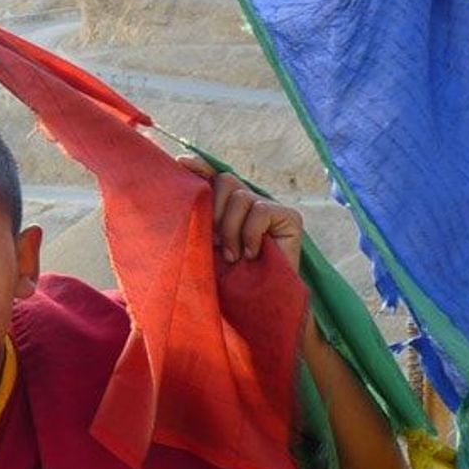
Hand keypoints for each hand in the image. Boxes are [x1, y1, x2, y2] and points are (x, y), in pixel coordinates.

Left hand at [177, 154, 303, 269]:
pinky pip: (260, 210)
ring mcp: (270, 208)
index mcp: (227, 207)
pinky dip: (250, 234)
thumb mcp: (205, 247)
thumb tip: (180, 190)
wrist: (259, 304)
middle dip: (214, 211)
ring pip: (240, 196)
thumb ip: (198, 221)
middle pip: (226, 181)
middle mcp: (249, 202)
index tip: (180, 164)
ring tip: (232, 256)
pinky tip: (251, 254)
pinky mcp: (288, 217)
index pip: (214, 177)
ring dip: (230, 229)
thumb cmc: (229, 279)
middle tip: (214, 242)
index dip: (200, 167)